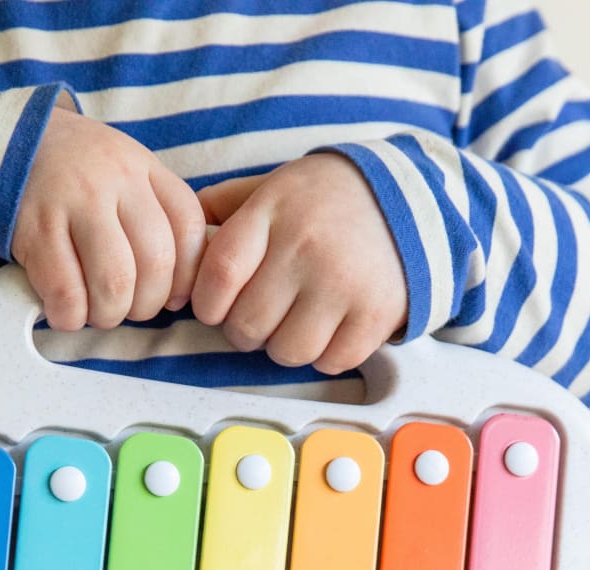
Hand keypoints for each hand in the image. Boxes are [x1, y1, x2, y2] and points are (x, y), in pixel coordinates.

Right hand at [11, 107, 205, 329]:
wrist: (8, 146)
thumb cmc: (76, 176)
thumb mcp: (126, 173)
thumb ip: (157, 216)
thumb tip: (181, 290)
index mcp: (143, 168)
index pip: (189, 227)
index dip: (188, 275)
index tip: (173, 297)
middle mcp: (113, 179)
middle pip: (156, 262)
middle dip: (147, 305)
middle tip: (130, 309)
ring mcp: (73, 202)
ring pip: (114, 281)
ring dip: (111, 314)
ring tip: (99, 313)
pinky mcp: (35, 229)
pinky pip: (66, 291)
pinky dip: (71, 316)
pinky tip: (67, 311)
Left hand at [191, 153, 407, 373]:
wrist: (409, 199)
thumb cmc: (323, 202)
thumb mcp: (272, 188)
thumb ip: (224, 207)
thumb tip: (179, 237)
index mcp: (272, 212)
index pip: (218, 275)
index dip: (207, 304)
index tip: (214, 307)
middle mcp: (307, 246)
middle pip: (248, 325)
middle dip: (243, 331)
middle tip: (258, 316)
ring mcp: (344, 282)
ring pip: (287, 352)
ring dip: (283, 347)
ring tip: (294, 322)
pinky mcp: (377, 313)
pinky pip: (331, 361)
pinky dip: (326, 355)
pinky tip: (329, 328)